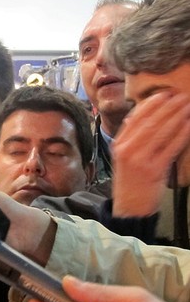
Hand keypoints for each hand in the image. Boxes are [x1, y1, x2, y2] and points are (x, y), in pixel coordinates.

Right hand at [112, 91, 189, 216]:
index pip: (134, 119)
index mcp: (119, 144)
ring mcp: (140, 160)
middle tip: (180, 96)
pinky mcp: (154, 170)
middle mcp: (127, 150)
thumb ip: (127, 138)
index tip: (163, 94)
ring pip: (160, 132)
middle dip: (166, 107)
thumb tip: (132, 118)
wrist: (129, 208)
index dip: (150, 104)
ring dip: (176, 117)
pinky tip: (189, 126)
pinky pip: (170, 148)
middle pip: (149, 122)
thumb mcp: (122, 157)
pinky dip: (181, 135)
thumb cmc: (129, 181)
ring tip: (187, 106)